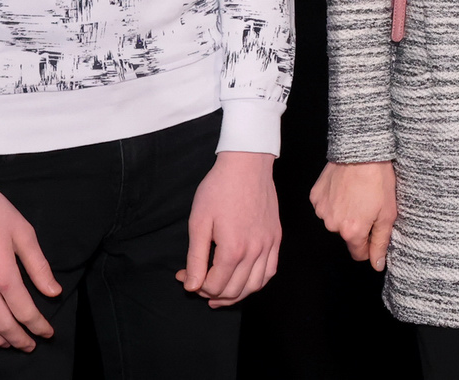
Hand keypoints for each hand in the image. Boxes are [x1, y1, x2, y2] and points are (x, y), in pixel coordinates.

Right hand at [0, 168, 60, 350]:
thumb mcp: (23, 233)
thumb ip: (38, 266)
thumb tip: (53, 292)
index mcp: (4, 275)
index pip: (25, 312)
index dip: (38, 326)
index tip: (47, 333)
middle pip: (2, 325)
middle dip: (19, 339)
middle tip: (29, 345)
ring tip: (6, 342)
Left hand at [181, 152, 280, 306]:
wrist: (247, 165)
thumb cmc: (219, 190)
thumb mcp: (199, 222)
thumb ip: (196, 258)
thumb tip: (192, 286)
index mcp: (233, 248)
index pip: (214, 285)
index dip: (195, 286)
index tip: (183, 274)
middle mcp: (255, 250)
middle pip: (234, 290)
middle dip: (211, 292)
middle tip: (197, 283)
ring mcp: (269, 244)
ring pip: (254, 286)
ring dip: (235, 294)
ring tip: (218, 293)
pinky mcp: (276, 237)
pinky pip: (270, 271)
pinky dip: (257, 283)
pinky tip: (244, 281)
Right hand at [309, 160, 396, 271]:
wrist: (361, 151)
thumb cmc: (378, 180)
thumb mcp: (388, 213)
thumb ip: (381, 242)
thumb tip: (377, 265)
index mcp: (352, 232)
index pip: (359, 253)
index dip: (369, 244)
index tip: (375, 229)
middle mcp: (333, 225)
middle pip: (347, 236)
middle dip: (357, 225)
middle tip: (368, 205)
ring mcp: (321, 211)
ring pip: (335, 221)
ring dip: (345, 213)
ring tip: (357, 194)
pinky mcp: (315, 197)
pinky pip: (326, 207)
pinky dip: (334, 201)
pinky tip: (345, 188)